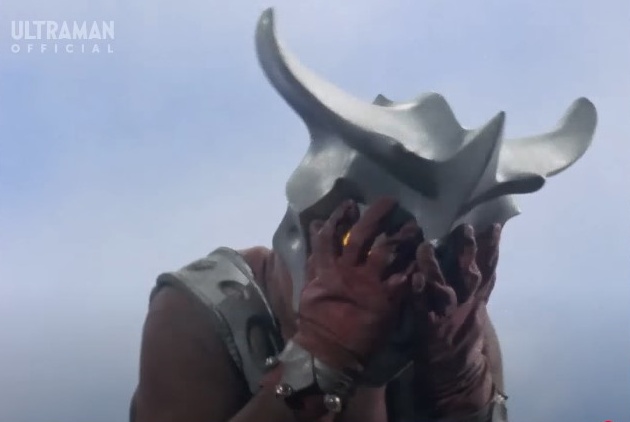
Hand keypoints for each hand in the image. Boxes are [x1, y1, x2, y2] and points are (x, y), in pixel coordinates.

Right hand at [292, 198, 416, 373]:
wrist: (330, 352)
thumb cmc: (318, 319)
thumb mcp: (311, 284)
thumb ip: (316, 255)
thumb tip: (316, 223)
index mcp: (327, 268)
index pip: (331, 235)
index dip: (340, 217)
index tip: (351, 203)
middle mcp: (348, 271)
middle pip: (362, 236)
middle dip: (375, 217)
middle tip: (390, 201)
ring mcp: (368, 284)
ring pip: (386, 252)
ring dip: (401, 236)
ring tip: (413, 225)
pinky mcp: (386, 300)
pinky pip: (404, 278)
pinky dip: (414, 267)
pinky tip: (424, 258)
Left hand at [411, 223, 501, 416]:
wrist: (455, 372)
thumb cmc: (462, 332)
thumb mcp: (476, 306)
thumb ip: (478, 281)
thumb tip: (483, 254)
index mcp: (476, 297)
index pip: (488, 269)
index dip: (492, 248)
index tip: (495, 225)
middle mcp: (466, 304)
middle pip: (470, 274)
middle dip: (468, 251)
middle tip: (465, 228)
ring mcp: (448, 316)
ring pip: (444, 288)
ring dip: (435, 267)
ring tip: (425, 247)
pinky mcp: (430, 327)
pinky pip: (423, 308)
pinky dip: (419, 294)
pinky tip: (414, 279)